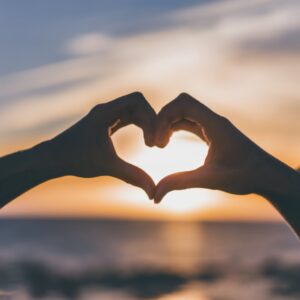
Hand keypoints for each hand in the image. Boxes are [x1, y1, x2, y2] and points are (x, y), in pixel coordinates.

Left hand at [47, 92, 155, 198]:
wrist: (52, 159)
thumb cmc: (75, 159)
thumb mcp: (106, 166)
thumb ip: (132, 176)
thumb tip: (153, 192)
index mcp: (105, 112)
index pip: (137, 100)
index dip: (150, 116)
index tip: (152, 140)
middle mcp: (106, 109)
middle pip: (138, 105)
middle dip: (151, 122)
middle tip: (156, 144)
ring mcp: (105, 115)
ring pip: (134, 112)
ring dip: (146, 124)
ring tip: (151, 144)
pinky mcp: (105, 123)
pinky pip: (128, 119)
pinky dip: (139, 127)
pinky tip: (144, 142)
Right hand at [154, 93, 291, 202]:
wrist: (266, 176)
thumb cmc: (245, 176)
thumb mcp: (210, 180)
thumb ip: (181, 183)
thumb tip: (156, 195)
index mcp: (215, 124)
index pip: (183, 103)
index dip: (164, 116)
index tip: (157, 140)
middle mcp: (213, 120)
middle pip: (181, 105)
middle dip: (163, 119)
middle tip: (155, 143)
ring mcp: (213, 125)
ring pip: (184, 113)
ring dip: (168, 124)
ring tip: (160, 144)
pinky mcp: (212, 132)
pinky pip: (189, 122)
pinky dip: (175, 128)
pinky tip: (168, 142)